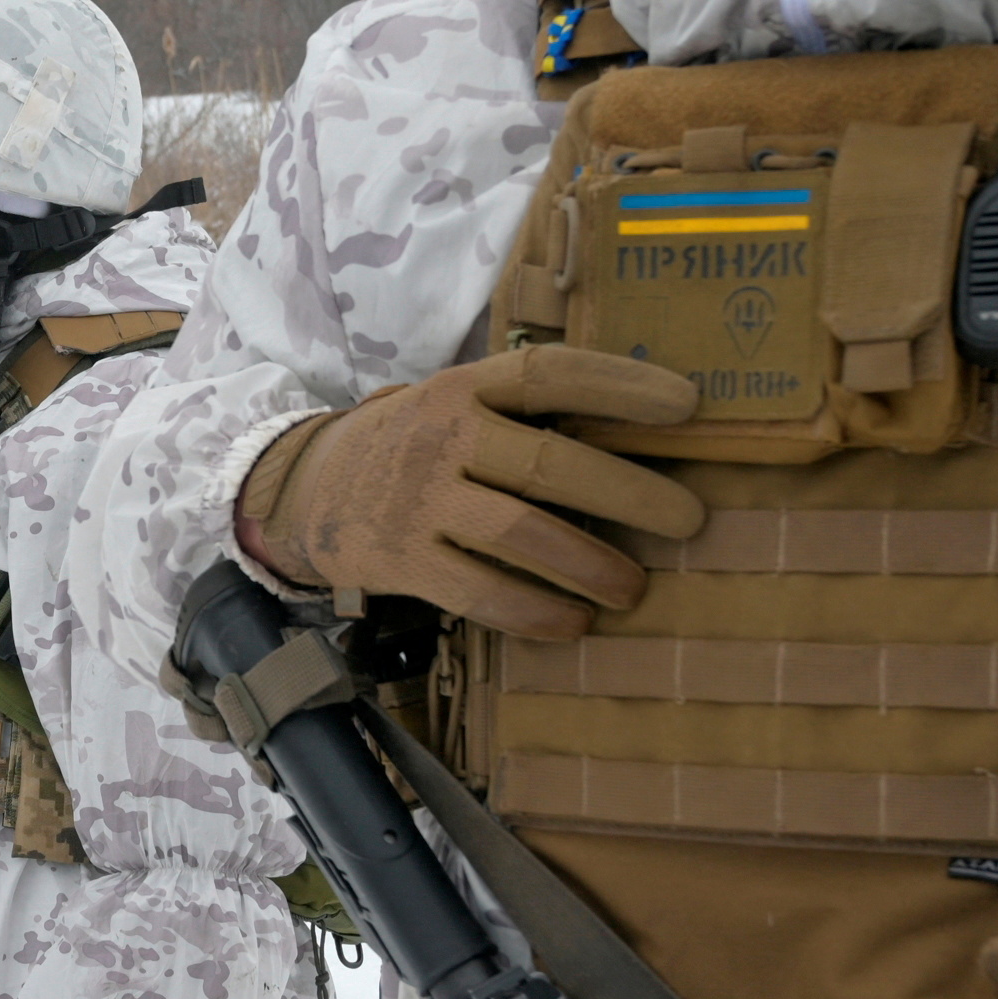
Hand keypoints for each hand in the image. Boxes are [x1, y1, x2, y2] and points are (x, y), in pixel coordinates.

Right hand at [238, 350, 705, 640]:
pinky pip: (479, 592)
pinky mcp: (403, 560)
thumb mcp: (453, 406)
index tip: (688, 404)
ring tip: (635, 589)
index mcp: (465, 388)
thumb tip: (637, 436)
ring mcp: (419, 501)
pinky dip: (533, 613)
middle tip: (691, 520)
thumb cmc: (413, 447)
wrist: (306, 491)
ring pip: (521, 535)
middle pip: (549, 465)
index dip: (620, 384)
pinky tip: (573, 624)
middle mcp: (443, 437)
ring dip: (590, 566)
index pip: (549, 374)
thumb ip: (521, 416)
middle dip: (631, 494)